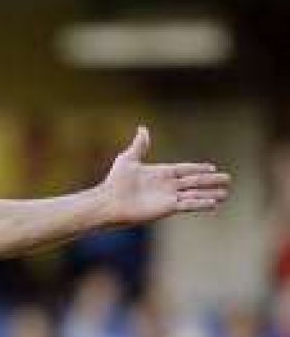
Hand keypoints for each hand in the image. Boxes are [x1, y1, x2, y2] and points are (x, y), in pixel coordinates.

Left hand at [99, 126, 230, 225]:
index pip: (184, 169)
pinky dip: (201, 203)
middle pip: (194, 181)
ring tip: (225, 193)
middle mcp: (166, 185)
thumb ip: (139, 145)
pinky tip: (214, 203)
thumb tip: (142, 128)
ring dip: (210, 193)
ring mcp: (168, 197)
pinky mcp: (167, 208)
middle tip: (227, 179)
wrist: (109, 202)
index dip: (198, 168)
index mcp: (160, 173)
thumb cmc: (115, 182)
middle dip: (210, 180)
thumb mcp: (127, 159)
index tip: (211, 167)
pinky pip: (188, 204)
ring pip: (195, 194)